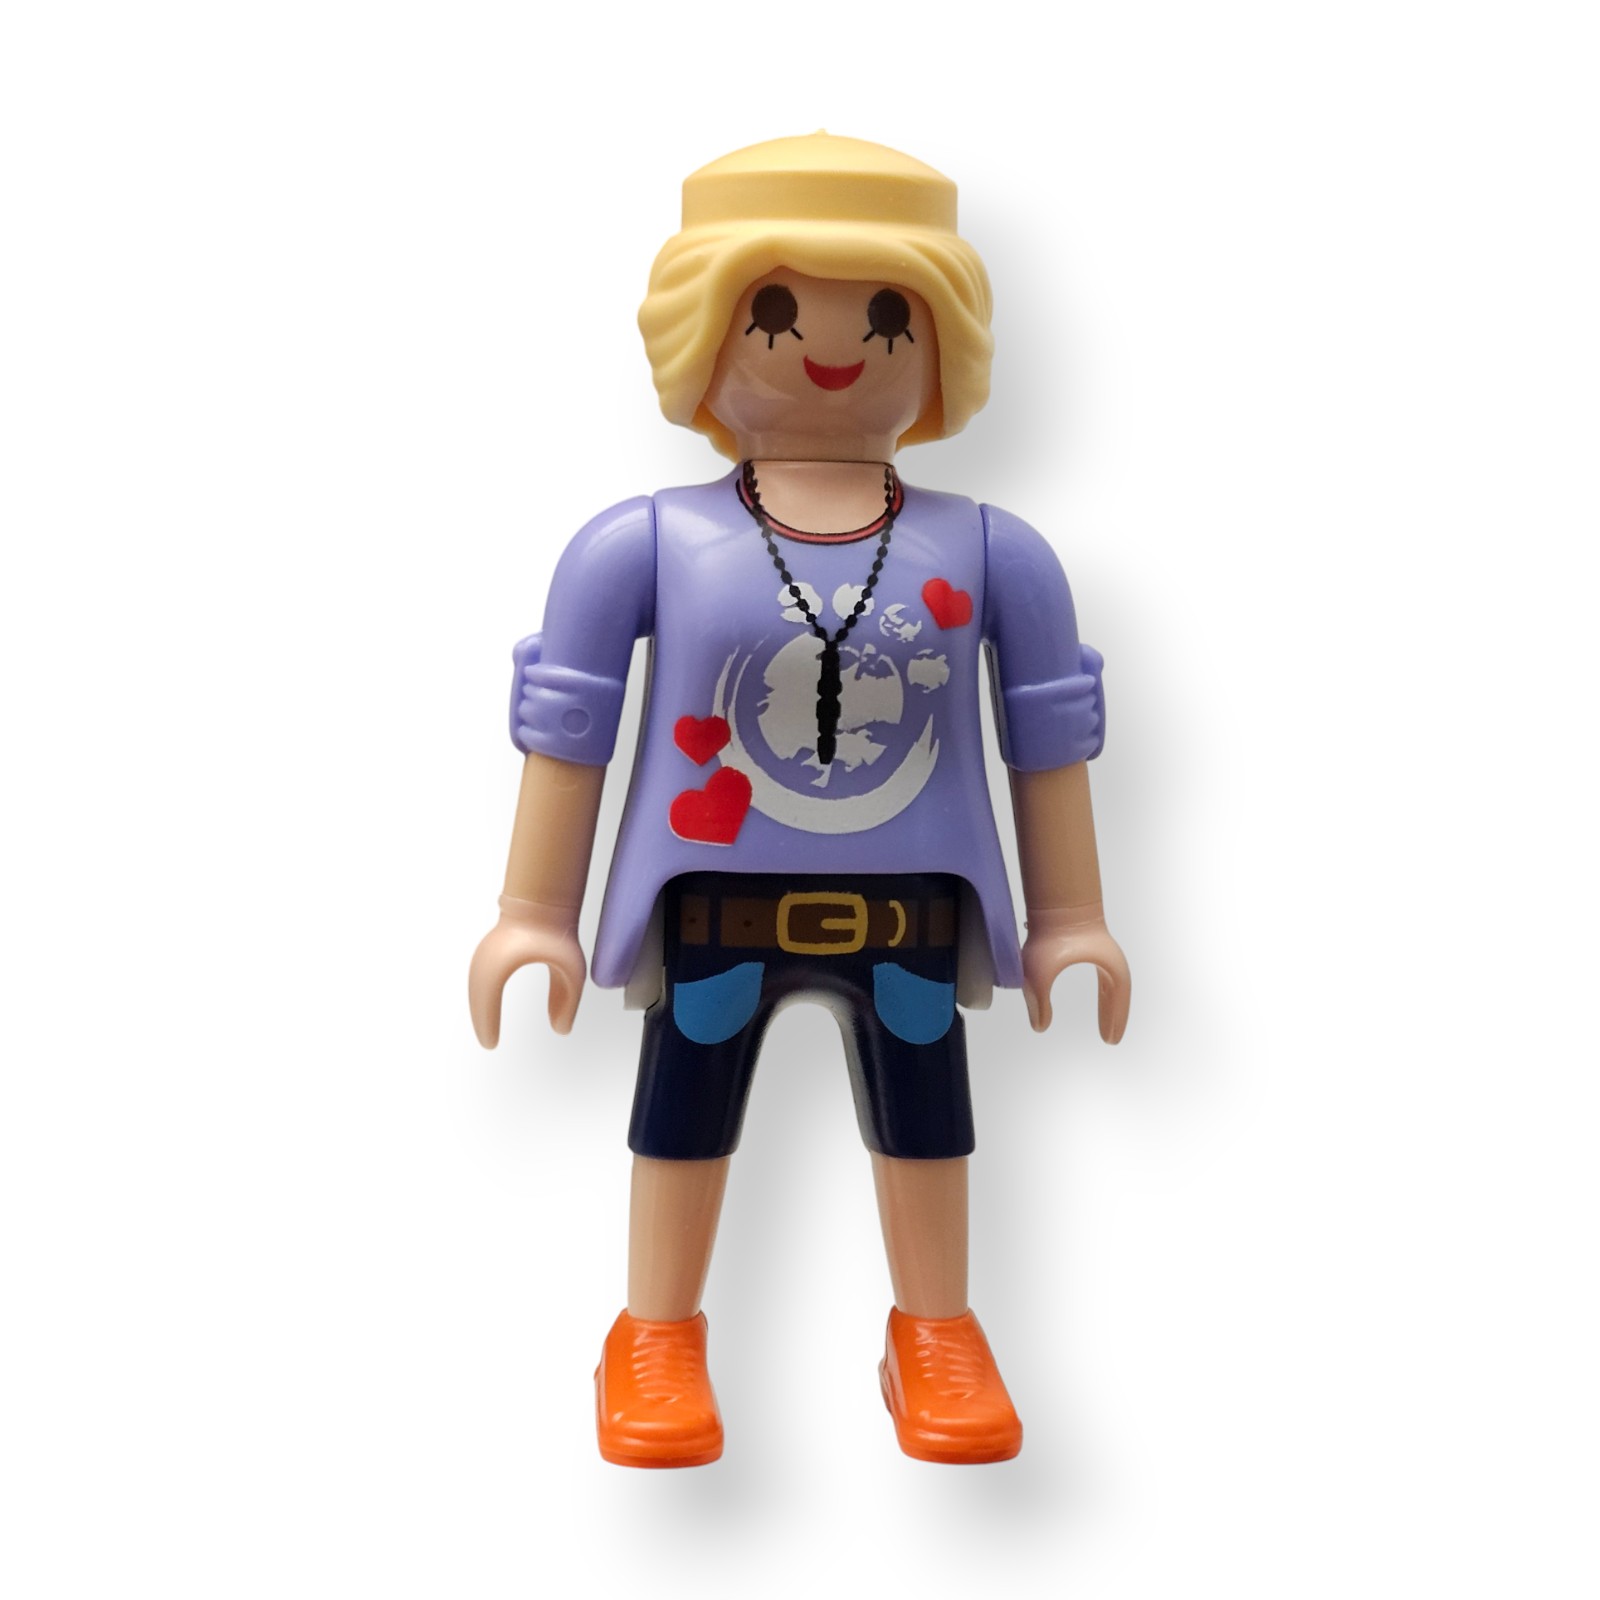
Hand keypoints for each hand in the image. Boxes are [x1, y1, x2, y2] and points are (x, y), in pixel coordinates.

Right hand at [469, 895, 585, 1044]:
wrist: (542, 900)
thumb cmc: (556, 931)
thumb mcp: (570, 969)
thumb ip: (567, 1001)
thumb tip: (562, 1030)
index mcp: (500, 960)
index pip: (487, 1000)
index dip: (487, 1024)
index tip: (491, 1044)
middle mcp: (485, 956)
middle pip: (477, 995)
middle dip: (481, 1020)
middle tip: (489, 1042)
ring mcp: (483, 952)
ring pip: (475, 987)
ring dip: (481, 1008)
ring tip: (488, 1030)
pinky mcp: (487, 950)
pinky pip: (480, 979)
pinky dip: (482, 996)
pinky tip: (489, 1008)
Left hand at [1021, 904, 1130, 1042]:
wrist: (1053, 901)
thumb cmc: (1050, 933)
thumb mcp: (1040, 972)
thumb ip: (1038, 1000)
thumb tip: (1039, 1027)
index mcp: (1109, 967)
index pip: (1118, 998)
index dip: (1114, 1019)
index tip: (1110, 1040)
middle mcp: (1110, 959)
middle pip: (1118, 993)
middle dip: (1115, 1015)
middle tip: (1110, 1038)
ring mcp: (1102, 950)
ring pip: (1112, 984)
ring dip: (1110, 1003)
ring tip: (1106, 1023)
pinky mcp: (1091, 944)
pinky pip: (1102, 975)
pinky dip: (1103, 991)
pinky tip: (1099, 996)